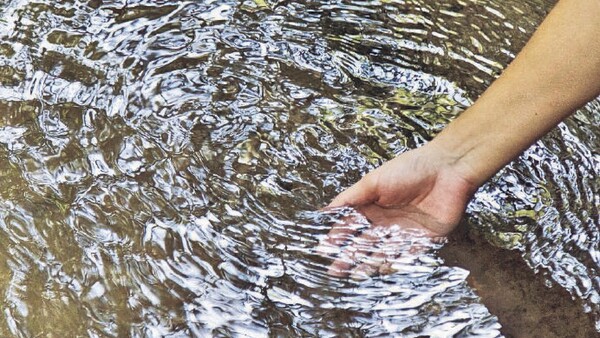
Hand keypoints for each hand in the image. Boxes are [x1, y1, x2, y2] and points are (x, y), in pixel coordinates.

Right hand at [317, 143, 477, 277]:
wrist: (447, 169)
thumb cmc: (409, 169)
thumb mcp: (373, 181)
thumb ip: (350, 198)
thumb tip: (325, 210)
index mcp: (372, 206)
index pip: (350, 225)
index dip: (337, 237)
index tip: (323, 248)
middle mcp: (386, 221)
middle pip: (364, 243)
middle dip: (350, 256)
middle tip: (336, 270)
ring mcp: (404, 232)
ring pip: (383, 252)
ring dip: (370, 263)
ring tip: (356, 274)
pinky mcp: (424, 239)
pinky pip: (408, 255)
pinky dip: (396, 262)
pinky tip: (383, 269)